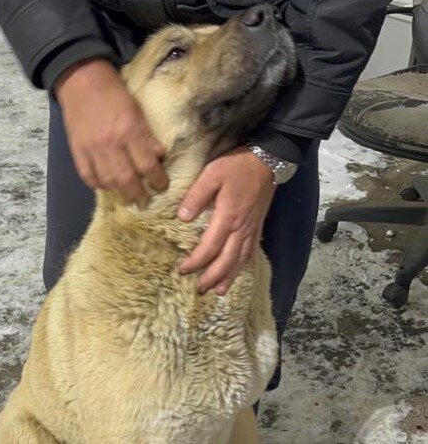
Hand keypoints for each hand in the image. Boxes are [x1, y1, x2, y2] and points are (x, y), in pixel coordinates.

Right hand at [54, 58, 168, 203]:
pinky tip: (106, 185)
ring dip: (120, 192)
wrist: (81, 79)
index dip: (157, 180)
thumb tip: (159, 156)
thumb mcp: (138, 110)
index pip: (147, 165)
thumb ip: (147, 135)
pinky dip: (98, 184)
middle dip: (139, 193)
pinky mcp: (76, 150)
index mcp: (129, 131)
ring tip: (128, 195)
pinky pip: (87, 176)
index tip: (162, 185)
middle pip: (127, 180)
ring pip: (108, 182)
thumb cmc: (114, 93)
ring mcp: (91, 149)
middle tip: (145, 198)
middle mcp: (111, 144)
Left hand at [177, 146, 275, 295]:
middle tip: (200, 289)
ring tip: (219, 290)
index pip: (209, 248)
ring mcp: (252, 228)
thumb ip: (196, 196)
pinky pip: (251, 251)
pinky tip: (238, 269)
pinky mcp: (258, 225)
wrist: (267, 160)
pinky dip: (243, 264)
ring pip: (241, 259)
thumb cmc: (237, 166)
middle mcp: (241, 228)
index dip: (196, 262)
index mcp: (228, 217)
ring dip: (229, 276)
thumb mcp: (212, 174)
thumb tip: (182, 218)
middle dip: (212, 277)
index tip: (182, 269)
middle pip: (227, 260)